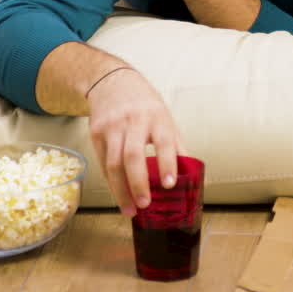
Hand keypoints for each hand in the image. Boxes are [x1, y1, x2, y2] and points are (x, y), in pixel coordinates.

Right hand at [85, 67, 184, 217]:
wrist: (112, 82)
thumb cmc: (145, 104)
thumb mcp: (166, 118)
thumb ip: (178, 147)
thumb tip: (196, 177)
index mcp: (157, 117)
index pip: (164, 142)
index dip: (167, 163)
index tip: (170, 184)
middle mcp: (134, 121)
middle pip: (133, 156)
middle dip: (138, 183)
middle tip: (145, 204)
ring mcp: (112, 127)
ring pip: (113, 163)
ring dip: (121, 190)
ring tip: (130, 210)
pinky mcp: (96, 133)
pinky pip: (103, 162)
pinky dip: (111, 182)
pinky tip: (119, 194)